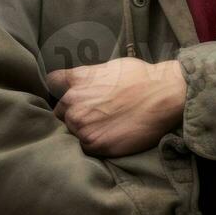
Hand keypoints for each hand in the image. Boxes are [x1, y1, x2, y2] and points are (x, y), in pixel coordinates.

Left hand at [45, 58, 185, 157]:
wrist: (162, 95)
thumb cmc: (141, 77)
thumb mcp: (108, 67)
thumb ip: (88, 78)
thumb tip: (82, 85)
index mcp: (76, 79)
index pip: (53, 83)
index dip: (62, 89)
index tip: (72, 94)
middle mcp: (72, 101)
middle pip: (60, 111)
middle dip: (74, 113)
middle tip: (95, 115)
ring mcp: (81, 124)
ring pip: (71, 131)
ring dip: (83, 130)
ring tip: (106, 127)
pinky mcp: (93, 144)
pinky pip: (84, 147)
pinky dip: (95, 144)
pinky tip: (111, 137)